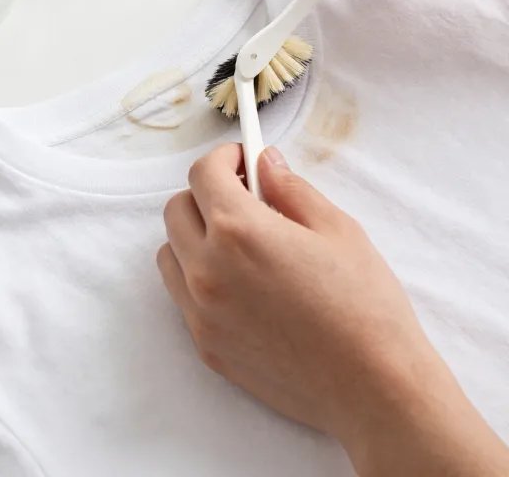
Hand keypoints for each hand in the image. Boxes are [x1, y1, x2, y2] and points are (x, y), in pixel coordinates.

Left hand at [158, 144, 508, 475]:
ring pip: (171, 254)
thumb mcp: (336, 228)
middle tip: (246, 198)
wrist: (373, 387)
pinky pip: (183, 297)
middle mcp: (208, 270)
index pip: (204, 174)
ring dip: (196, 236)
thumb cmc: (364, 304)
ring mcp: (201, 313)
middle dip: (207, 194)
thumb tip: (265, 163)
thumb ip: (291, 188)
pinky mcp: (206, 346)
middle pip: (177, 210)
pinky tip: (243, 284)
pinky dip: (199, 278)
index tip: (242, 160)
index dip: (225, 158)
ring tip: (242, 244)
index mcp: (239, 231)